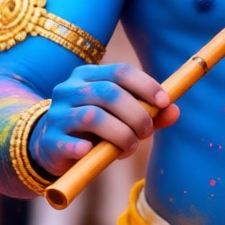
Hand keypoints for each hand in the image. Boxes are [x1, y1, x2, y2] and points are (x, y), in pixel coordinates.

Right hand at [30, 63, 179, 174]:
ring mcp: (57, 114)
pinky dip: (85, 148)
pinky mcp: (50, 140)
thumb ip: (148, 112)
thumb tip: (175, 111)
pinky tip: (94, 153)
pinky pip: (69, 143)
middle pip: (109, 93)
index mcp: (88, 75)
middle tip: (147, 132)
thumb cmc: (94, 128)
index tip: (164, 102)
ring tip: (130, 147)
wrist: (49, 147)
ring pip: (93, 116)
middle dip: (136, 114)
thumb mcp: (121, 117)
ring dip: (120, 133)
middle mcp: (70, 89)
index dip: (146, 85)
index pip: (121, 71)